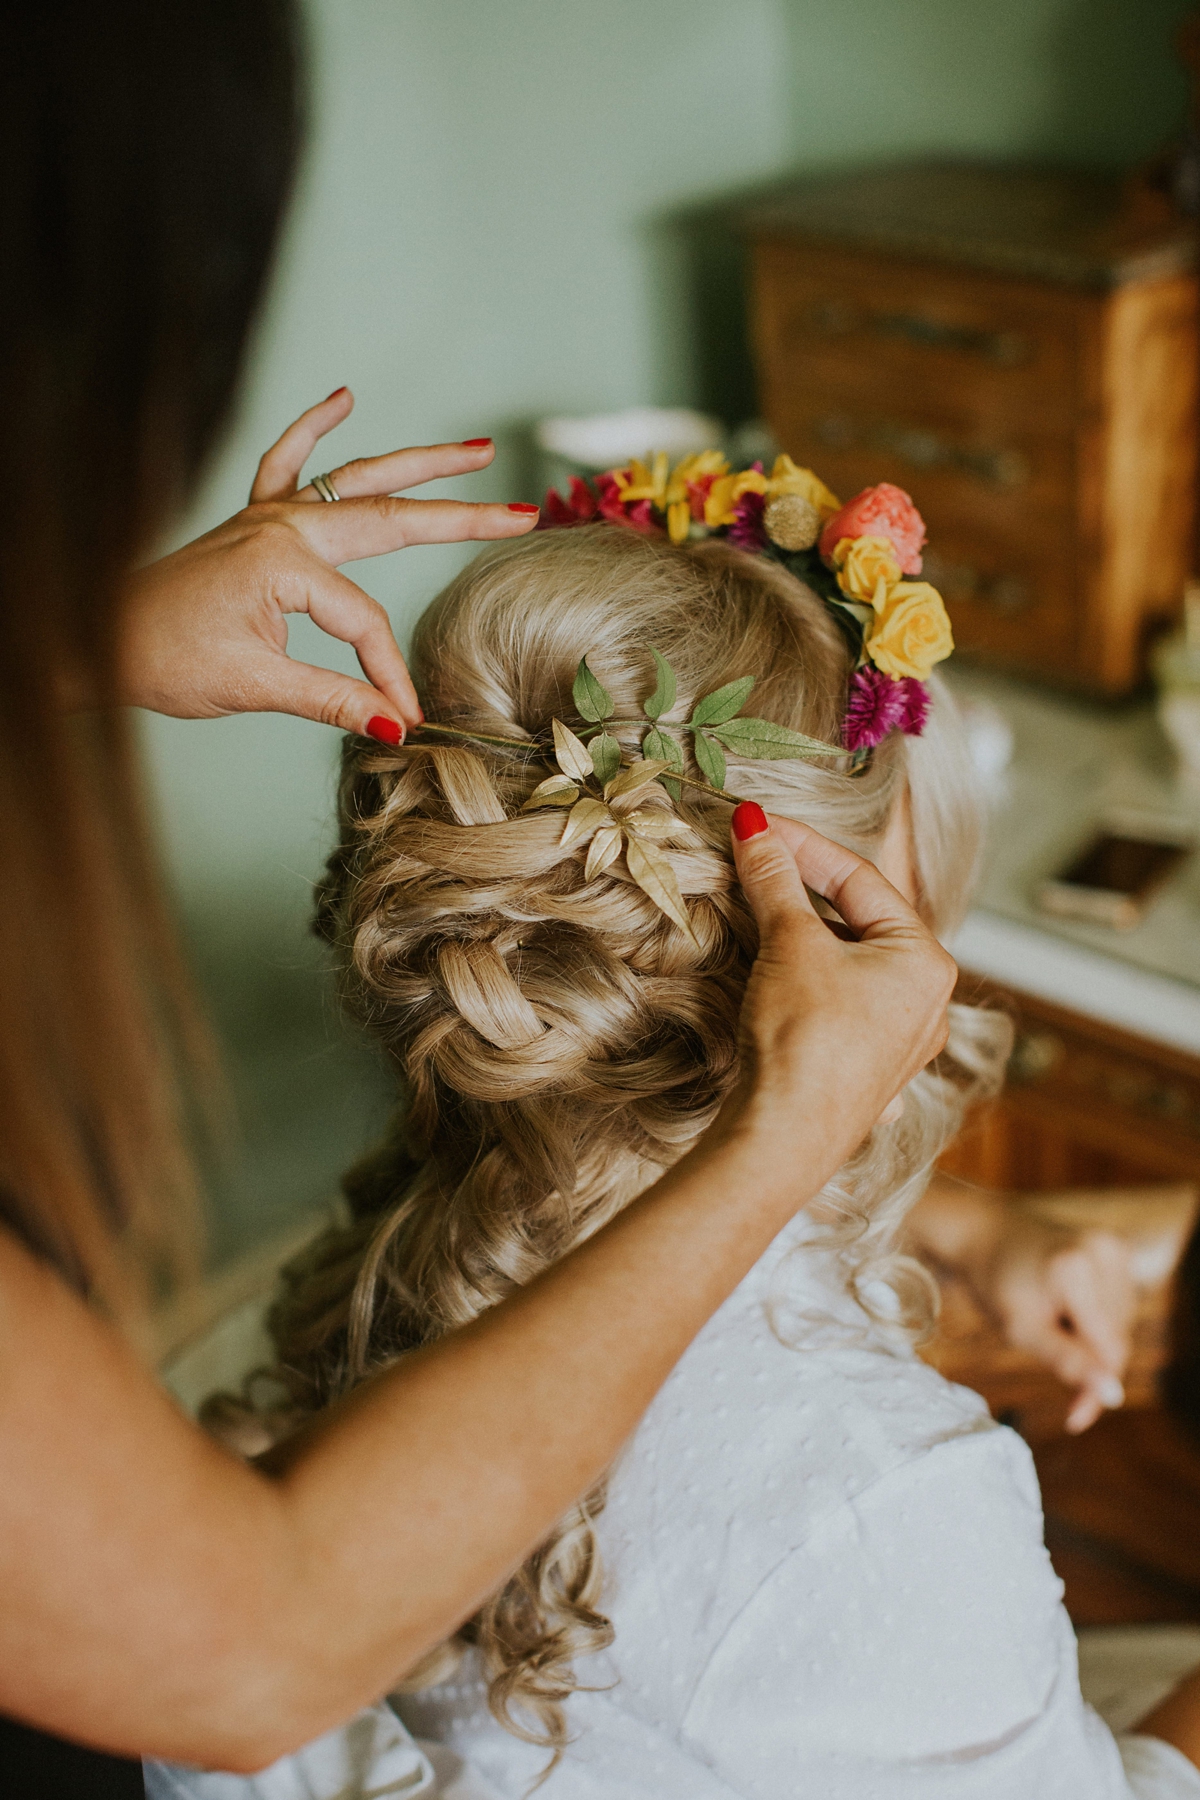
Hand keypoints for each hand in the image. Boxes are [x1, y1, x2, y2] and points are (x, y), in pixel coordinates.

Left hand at [118, 389, 538, 733]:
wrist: (95, 638)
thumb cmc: (162, 659)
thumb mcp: (253, 685)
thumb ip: (330, 700)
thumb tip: (395, 727)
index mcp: (285, 562)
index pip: (366, 621)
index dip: (390, 675)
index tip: (406, 720)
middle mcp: (282, 525)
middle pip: (389, 517)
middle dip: (460, 516)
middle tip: (521, 512)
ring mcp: (266, 516)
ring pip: (355, 480)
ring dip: (416, 463)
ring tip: (476, 449)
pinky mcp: (250, 521)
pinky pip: (286, 463)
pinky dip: (313, 429)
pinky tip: (342, 397)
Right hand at [726, 804, 956, 1169]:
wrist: (784, 1140)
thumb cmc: (803, 1039)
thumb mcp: (788, 945)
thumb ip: (775, 879)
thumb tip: (754, 827)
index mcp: (926, 960)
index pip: (860, 879)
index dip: (802, 845)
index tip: (755, 824)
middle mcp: (928, 1002)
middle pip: (858, 921)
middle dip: (803, 891)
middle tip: (755, 861)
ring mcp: (902, 1043)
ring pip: (850, 967)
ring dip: (804, 938)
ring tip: (759, 913)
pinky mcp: (869, 1075)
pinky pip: (841, 1010)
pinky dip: (808, 985)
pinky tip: (781, 982)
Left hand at [985, 1210, 1134, 1432]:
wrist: (988, 1237)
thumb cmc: (997, 1284)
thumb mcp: (1021, 1330)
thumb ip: (1068, 1361)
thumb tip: (1114, 1397)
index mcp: (1074, 1268)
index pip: (1109, 1348)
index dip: (1095, 1388)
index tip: (1075, 1419)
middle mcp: (1102, 1251)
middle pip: (1119, 1339)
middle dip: (1092, 1365)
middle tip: (1059, 1381)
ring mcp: (1113, 1247)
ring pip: (1122, 1326)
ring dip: (1094, 1342)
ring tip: (1054, 1326)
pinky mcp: (1117, 1249)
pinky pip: (1120, 1306)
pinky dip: (1098, 1322)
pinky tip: (1070, 1314)